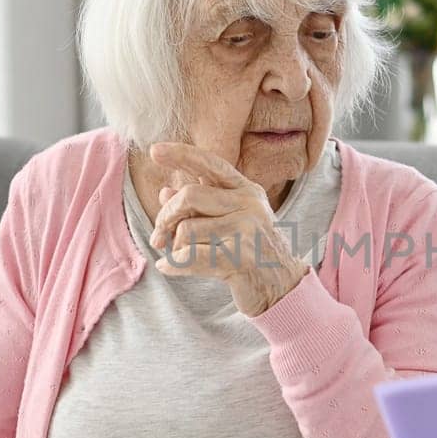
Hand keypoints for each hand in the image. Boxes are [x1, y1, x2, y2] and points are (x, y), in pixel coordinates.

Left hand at [147, 142, 307, 315]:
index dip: (181, 155)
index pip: (211, 164)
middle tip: (159, 235)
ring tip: (175, 254)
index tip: (154, 151)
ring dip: (173, 245)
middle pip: (189, 196)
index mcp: (248, 191)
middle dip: (166, 216)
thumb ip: (201, 205)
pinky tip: (166, 267)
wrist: (282, 287)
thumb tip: (165, 192)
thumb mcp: (230, 220)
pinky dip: (172, 264)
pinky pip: (190, 257)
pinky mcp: (239, 260)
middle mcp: (250, 205)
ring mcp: (247, 231)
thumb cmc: (252, 251)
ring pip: (187, 229)